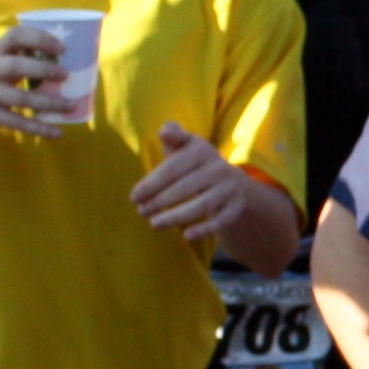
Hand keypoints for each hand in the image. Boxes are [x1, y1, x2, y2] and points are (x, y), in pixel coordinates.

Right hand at [0, 25, 70, 141]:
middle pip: (15, 66)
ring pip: (20, 98)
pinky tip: (57, 132)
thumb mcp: (2, 59)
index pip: (16, 36)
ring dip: (48, 103)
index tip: (62, 47)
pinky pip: (17, 123)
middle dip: (43, 70)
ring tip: (71, 105)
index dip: (39, 39)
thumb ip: (27, 56)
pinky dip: (39, 128)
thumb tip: (76, 59)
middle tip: (66, 75)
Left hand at [132, 121, 255, 243]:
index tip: (134, 197)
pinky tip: (186, 236)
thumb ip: (174, 135)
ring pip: (202, 205)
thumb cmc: (194, 163)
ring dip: (176, 217)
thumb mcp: (185, 145)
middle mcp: (218, 168)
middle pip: (185, 188)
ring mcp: (228, 188)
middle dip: (159, 201)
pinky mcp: (234, 208)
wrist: (231, 181)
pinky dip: (204, 229)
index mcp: (202, 150)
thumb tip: (164, 132)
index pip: (173, 168)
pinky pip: (220, 221)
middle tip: (141, 212)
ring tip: (154, 224)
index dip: (152, 183)